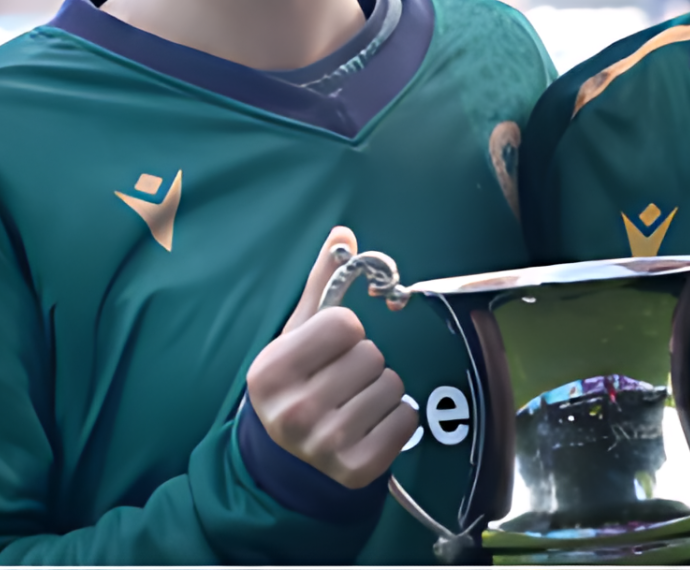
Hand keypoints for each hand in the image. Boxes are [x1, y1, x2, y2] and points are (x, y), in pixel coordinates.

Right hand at [246, 227, 417, 488]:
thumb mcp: (299, 333)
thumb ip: (322, 282)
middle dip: (364, 360)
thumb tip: (343, 234)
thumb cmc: (300, 381)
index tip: (330, 347)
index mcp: (270, 371)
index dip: (345, 330)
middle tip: (341, 379)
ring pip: (392, 384)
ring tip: (354, 401)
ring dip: (381, 389)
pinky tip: (369, 424)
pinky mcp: (355, 469)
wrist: (290, 457)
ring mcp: (323, 445)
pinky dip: (396, 418)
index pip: (344, 324)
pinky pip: (406, 419)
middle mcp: (292, 412)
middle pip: (371, 354)